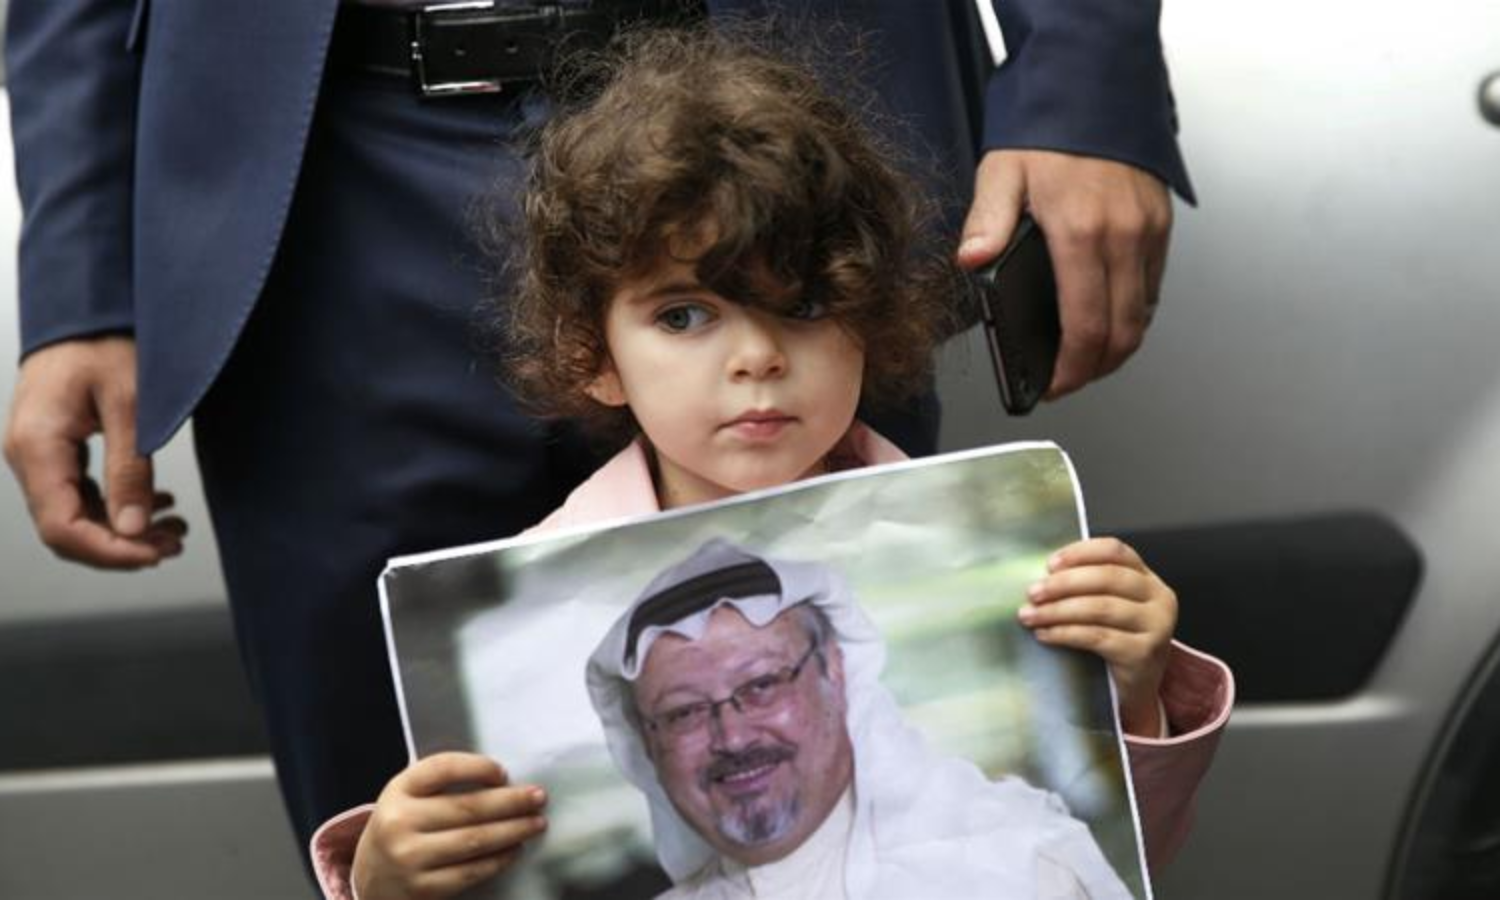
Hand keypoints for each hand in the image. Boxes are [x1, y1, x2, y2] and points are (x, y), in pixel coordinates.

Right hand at [4, 336, 185, 567]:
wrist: (87, 305)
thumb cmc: (107, 341)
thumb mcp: (131, 404)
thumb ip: (130, 470)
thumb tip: (134, 530)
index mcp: (37, 446)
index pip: (62, 527)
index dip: (110, 551)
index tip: (156, 554)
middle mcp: (27, 456)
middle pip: (66, 529)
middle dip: (121, 546)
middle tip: (175, 544)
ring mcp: (37, 454)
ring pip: (75, 516)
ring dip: (123, 530)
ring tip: (175, 532)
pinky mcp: (55, 449)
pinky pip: (80, 495)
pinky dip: (118, 507)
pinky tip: (158, 506)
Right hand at [353, 752, 548, 899]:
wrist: (369, 878)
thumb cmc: (402, 827)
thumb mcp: (408, 796)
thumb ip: (443, 783)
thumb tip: (502, 780)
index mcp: (398, 790)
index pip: (443, 768)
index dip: (477, 767)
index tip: (504, 772)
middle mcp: (399, 823)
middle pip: (467, 807)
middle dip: (511, 802)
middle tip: (538, 797)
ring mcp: (409, 858)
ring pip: (474, 841)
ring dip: (513, 830)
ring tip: (535, 823)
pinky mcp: (423, 889)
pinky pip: (471, 872)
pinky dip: (499, 860)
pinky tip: (514, 849)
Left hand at [957, 149, 1172, 398]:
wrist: (1096, 83)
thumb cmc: (1049, 127)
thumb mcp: (1002, 172)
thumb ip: (987, 222)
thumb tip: (971, 261)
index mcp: (1081, 231)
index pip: (1086, 326)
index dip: (1072, 370)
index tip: (1053, 386)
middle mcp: (1124, 235)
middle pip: (1123, 333)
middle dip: (1096, 370)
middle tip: (1067, 381)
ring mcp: (1149, 231)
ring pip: (1144, 315)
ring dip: (1118, 346)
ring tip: (1085, 358)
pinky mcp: (1161, 225)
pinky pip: (1153, 287)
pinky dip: (1134, 314)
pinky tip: (1107, 317)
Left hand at [1016, 537, 1176, 737]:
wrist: (1136, 688)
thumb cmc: (1116, 640)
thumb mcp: (1109, 607)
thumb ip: (1087, 586)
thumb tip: (1041, 575)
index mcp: (1147, 578)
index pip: (1115, 551)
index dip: (1081, 552)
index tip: (1050, 564)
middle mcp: (1158, 598)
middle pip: (1107, 578)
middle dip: (1063, 584)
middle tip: (1033, 593)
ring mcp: (1156, 626)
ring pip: (1100, 608)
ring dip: (1058, 610)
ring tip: (1030, 616)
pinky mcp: (1144, 653)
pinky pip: (1098, 637)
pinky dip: (1065, 633)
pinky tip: (1045, 634)